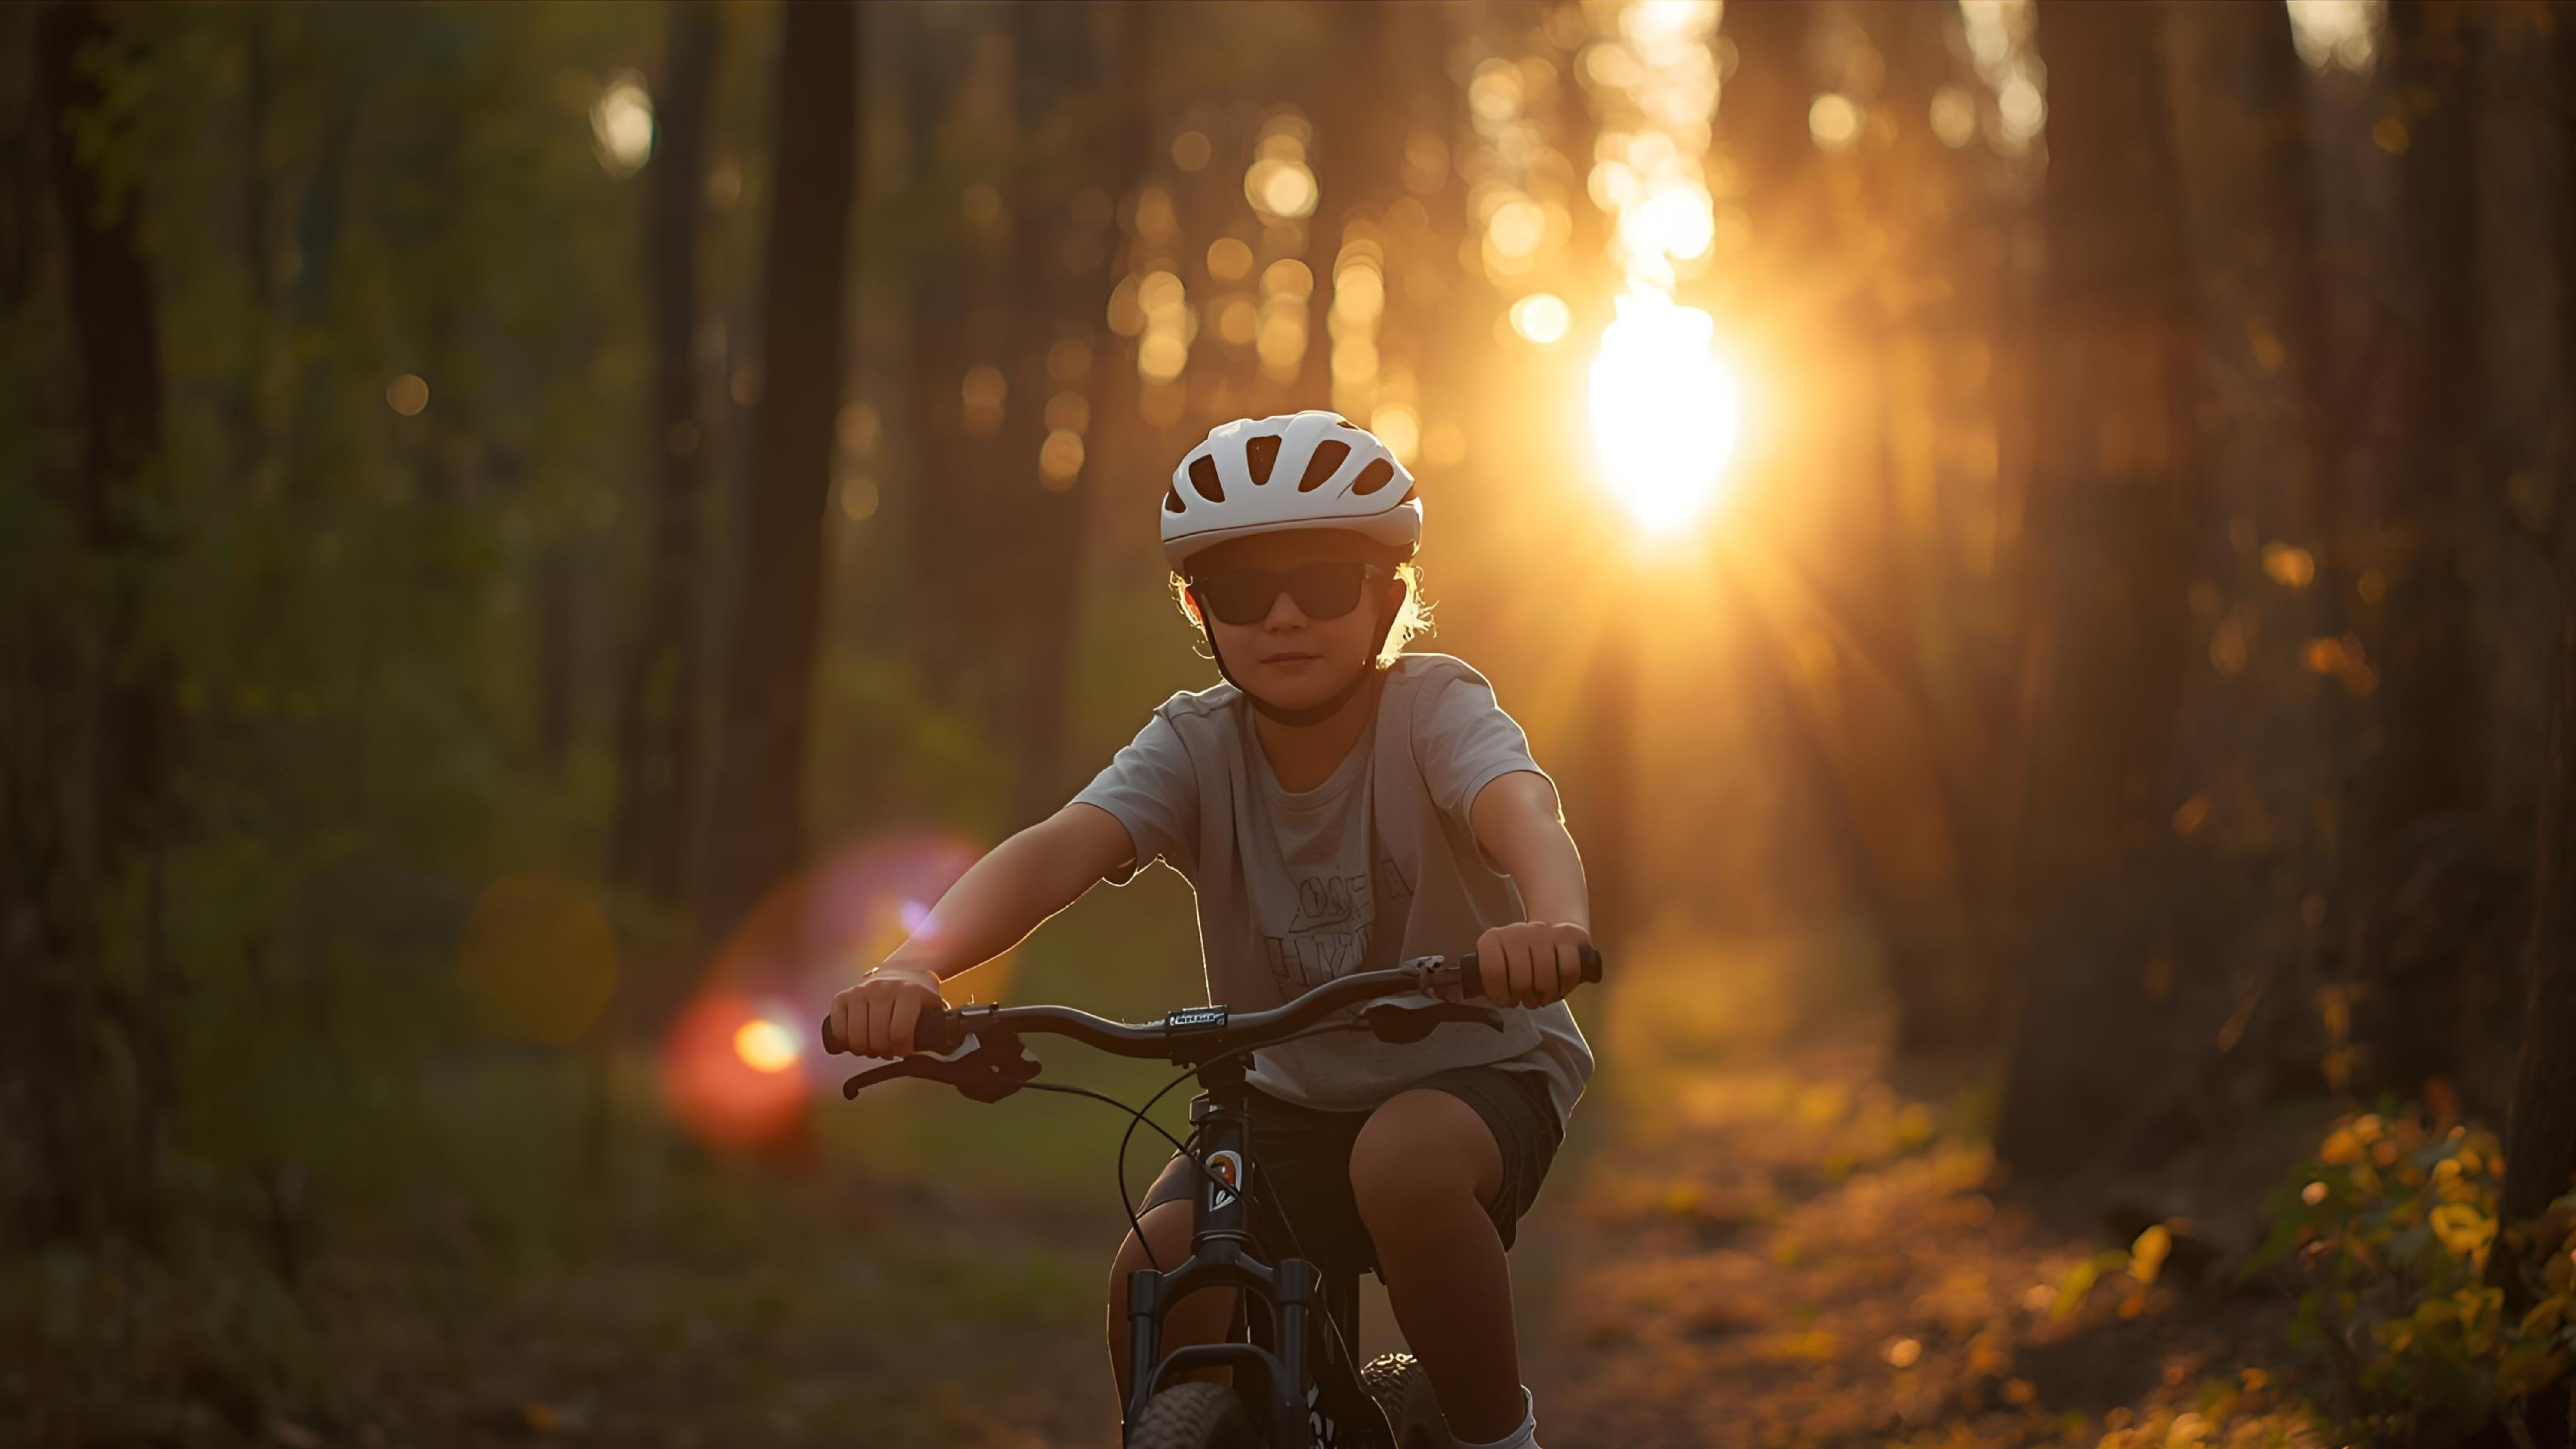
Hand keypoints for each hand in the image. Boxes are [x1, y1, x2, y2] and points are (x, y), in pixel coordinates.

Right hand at [827, 962, 945, 1057]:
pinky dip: (844, 1040)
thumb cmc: (918, 997)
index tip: (904, 1051)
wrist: (903, 972)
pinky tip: (855, 1040)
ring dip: (863, 1049)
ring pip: (856, 1036)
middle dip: (883, 1051)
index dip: (901, 1050)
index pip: (900, 1033)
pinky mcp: (843, 996)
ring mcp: (861, 991)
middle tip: (888, 1051)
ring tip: (873, 1047)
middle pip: (876, 1038)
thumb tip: (946, 1046)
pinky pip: (837, 1027)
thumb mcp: (934, 1007)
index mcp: (909, 992)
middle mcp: (883, 988)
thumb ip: (939, 1026)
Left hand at [1469, 921, 1591, 1007]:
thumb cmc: (1522, 960)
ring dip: (1544, 996)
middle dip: (1524, 998)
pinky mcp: (1569, 936)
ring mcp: (1544, 932)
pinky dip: (1564, 986)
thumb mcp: (1501, 968)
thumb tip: (1498, 999)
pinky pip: (1568, 971)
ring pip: (1545, 977)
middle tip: (1525, 999)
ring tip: (1541, 997)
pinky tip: (1558, 989)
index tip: (1505, 1000)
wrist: (1552, 936)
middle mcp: (1517, 932)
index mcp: (1493, 940)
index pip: (1492, 971)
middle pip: (1521, 980)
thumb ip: (1493, 981)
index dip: (1499, 994)